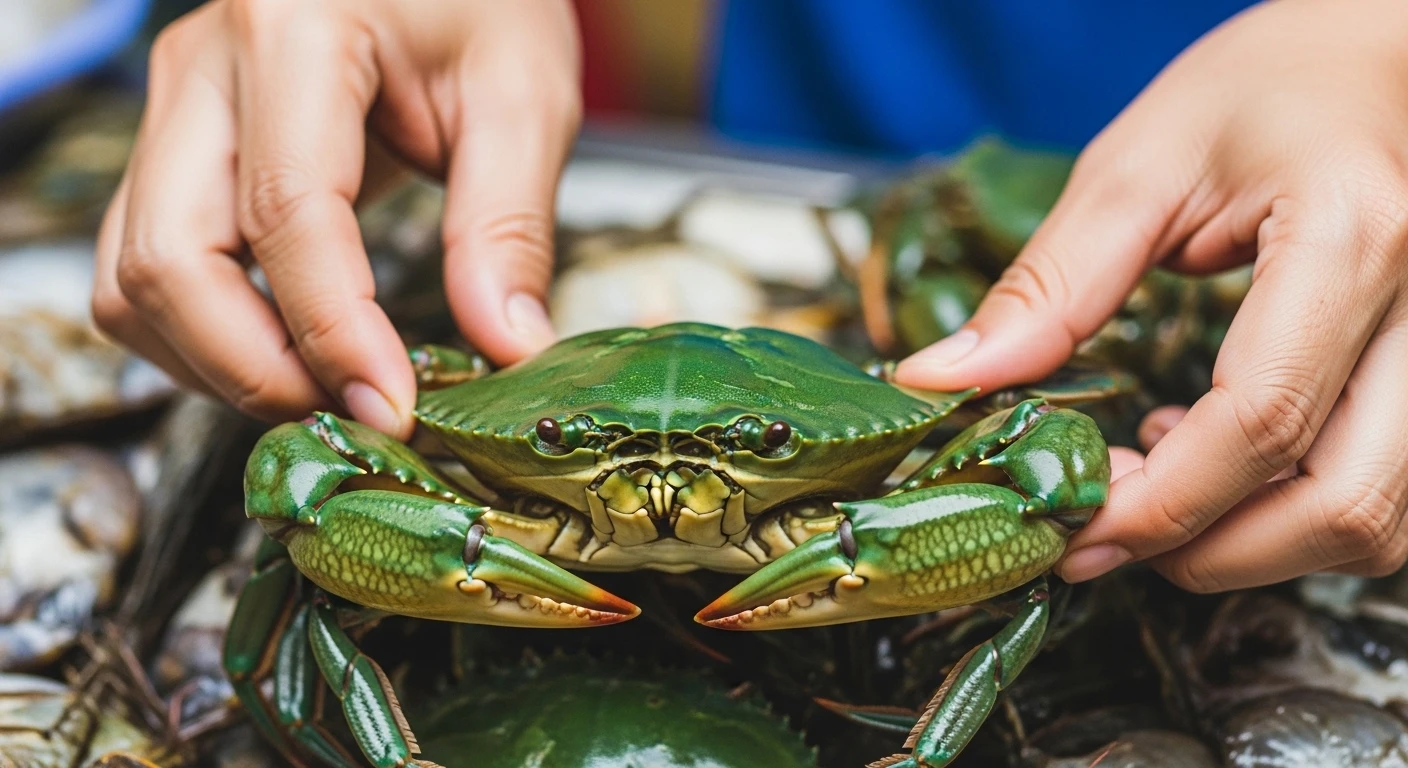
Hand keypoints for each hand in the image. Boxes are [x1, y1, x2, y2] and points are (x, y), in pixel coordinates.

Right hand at [92, 0, 579, 437]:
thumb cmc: (479, 1)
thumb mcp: (524, 96)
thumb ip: (509, 224)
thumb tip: (504, 347)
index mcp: (295, 32)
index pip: (287, 214)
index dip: (333, 332)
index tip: (392, 406)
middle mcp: (204, 70)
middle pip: (170, 262)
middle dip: (255, 367)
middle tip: (357, 409)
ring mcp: (175, 109)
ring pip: (133, 280)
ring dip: (218, 362)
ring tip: (327, 386)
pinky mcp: (174, 148)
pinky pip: (144, 270)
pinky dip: (202, 335)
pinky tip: (287, 350)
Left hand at [895, 0, 1407, 589]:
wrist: (1373, 59)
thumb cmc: (1264, 90)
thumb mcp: (1137, 168)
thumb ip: (1049, 285)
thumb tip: (942, 379)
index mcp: (1349, 240)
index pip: (1259, 421)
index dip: (1156, 503)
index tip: (1066, 524)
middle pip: (1342, 504)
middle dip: (1208, 549)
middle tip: (1100, 530)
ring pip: (1377, 523)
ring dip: (1255, 543)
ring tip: (1155, 480)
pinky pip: (1386, 495)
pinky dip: (1295, 514)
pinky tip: (1214, 456)